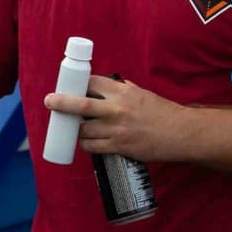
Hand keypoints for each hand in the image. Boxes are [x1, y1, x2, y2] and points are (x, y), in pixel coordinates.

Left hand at [47, 75, 194, 164]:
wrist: (181, 134)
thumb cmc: (163, 112)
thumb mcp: (142, 93)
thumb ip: (122, 90)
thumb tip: (106, 87)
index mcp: (122, 91)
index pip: (91, 83)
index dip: (78, 84)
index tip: (70, 86)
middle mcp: (116, 109)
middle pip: (80, 105)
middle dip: (61, 102)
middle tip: (50, 101)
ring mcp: (116, 130)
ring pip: (83, 130)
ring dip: (76, 129)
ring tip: (74, 127)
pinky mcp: (119, 147)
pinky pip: (92, 147)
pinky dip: (85, 144)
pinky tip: (86, 142)